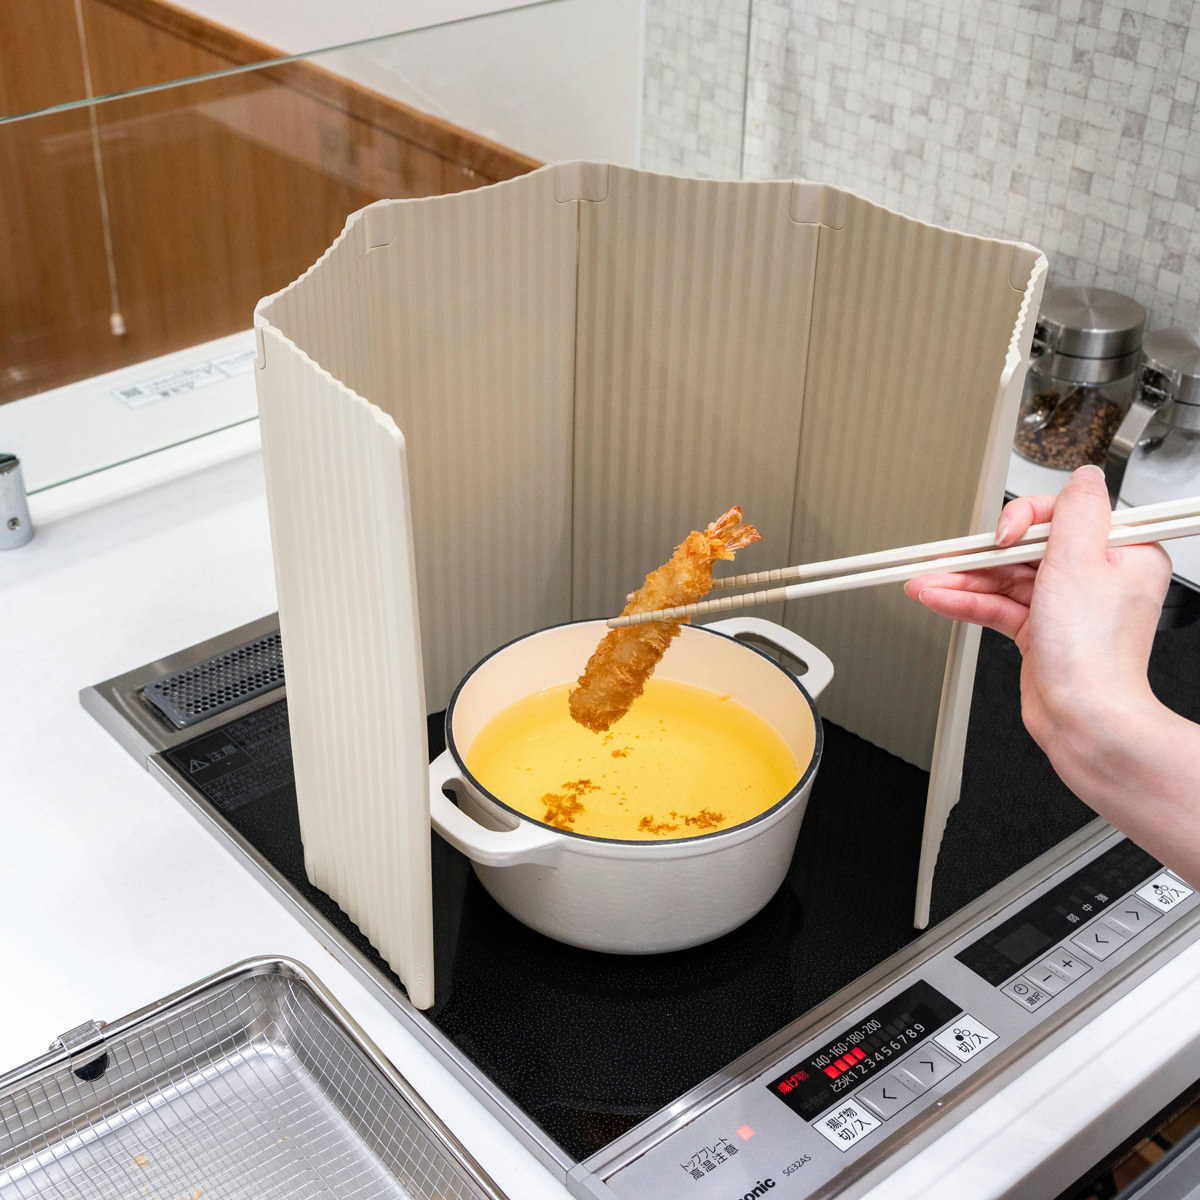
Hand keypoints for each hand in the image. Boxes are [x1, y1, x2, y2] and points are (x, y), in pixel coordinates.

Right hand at [904, 465, 1172, 753]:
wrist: (1084, 720)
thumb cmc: (1095, 654)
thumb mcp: (1080, 562)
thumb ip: (1076, 511)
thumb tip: (1083, 476)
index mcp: (1123, 553)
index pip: (1063, 515)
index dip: (1026, 519)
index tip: (1004, 535)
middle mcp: (1097, 577)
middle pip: (1026, 549)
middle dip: (980, 556)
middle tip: (944, 557)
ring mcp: (1067, 606)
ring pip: (1005, 579)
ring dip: (962, 581)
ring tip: (923, 582)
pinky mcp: (1041, 631)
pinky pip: (998, 606)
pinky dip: (967, 603)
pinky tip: (937, 599)